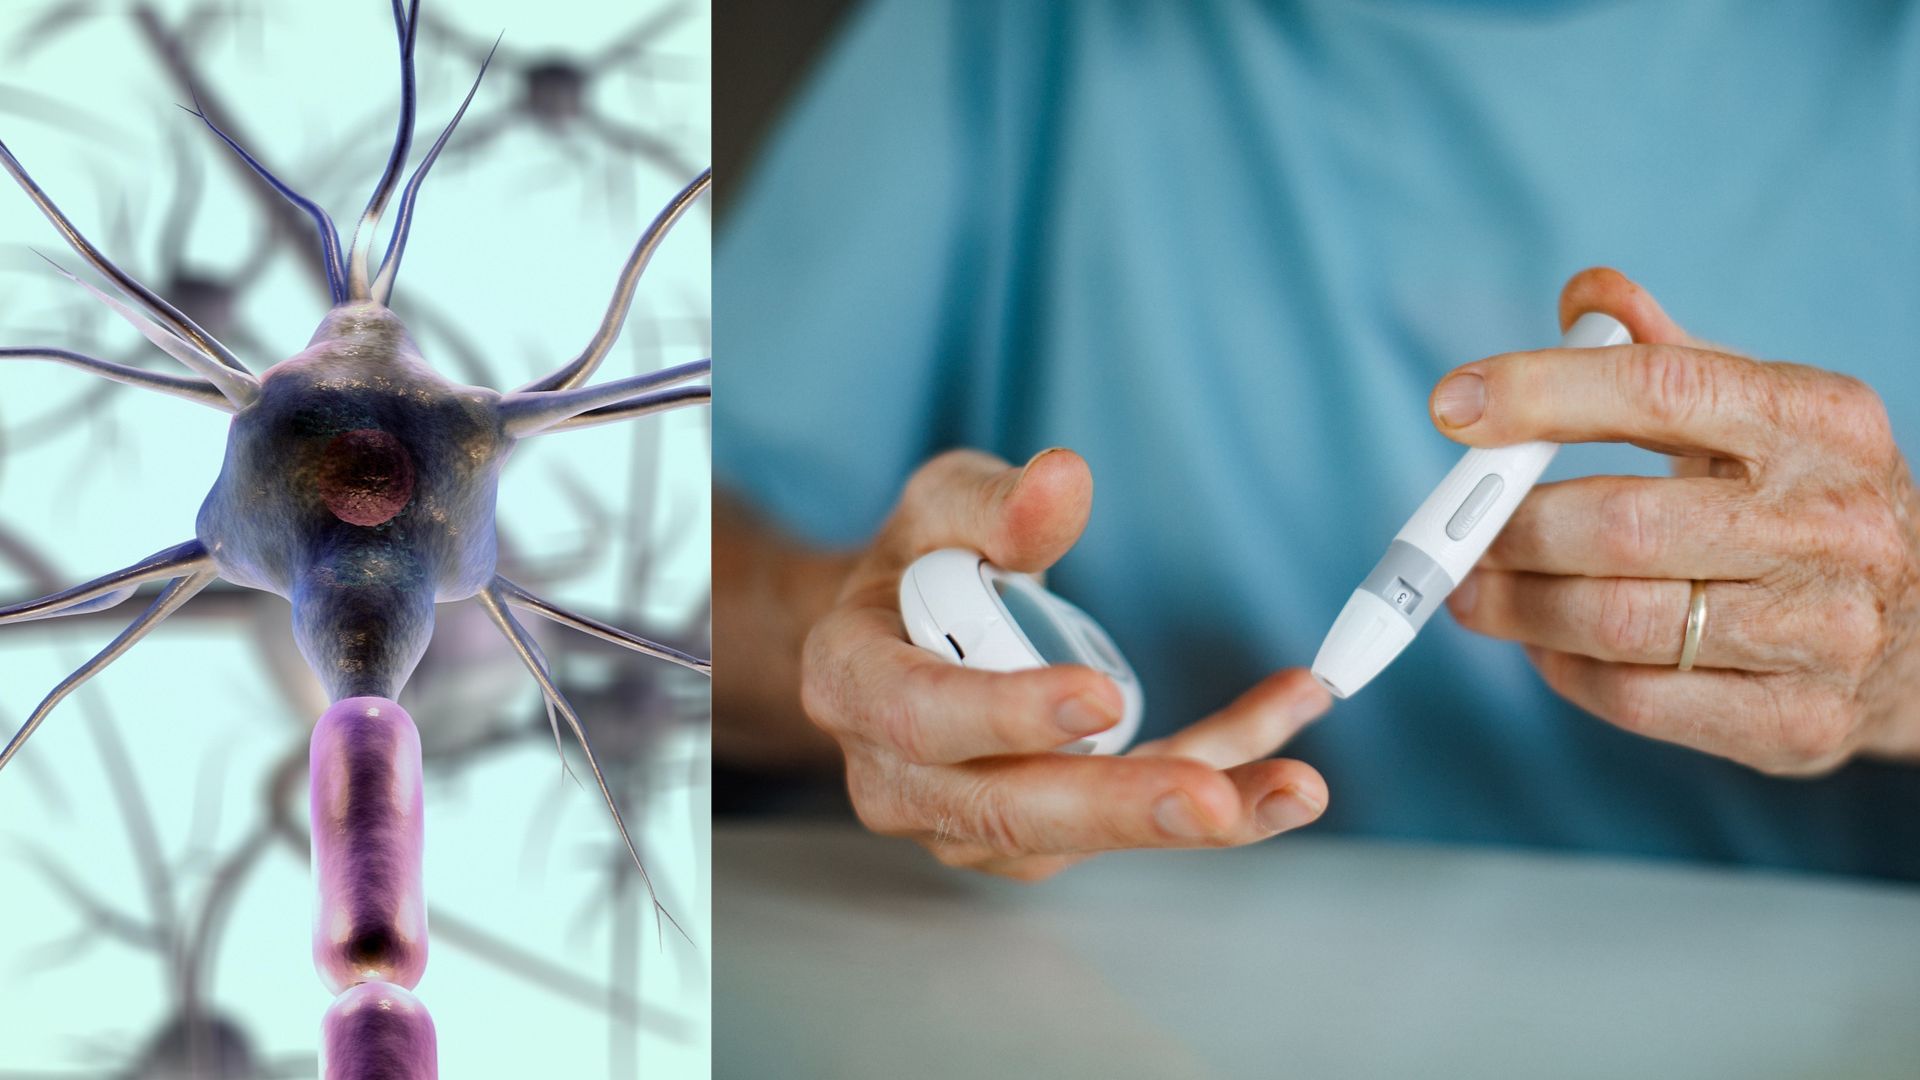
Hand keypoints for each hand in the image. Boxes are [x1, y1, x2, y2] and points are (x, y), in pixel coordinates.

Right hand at [800, 447, 1331, 879]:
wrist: (901, 638)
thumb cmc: (918, 567)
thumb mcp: (942, 506)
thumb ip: (994, 501)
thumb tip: (1064, 479)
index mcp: (851, 682)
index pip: (920, 714)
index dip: (1005, 714)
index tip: (1098, 697)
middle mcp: (898, 775)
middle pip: (1005, 810)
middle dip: (1118, 810)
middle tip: (1214, 802)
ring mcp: (963, 820)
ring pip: (1079, 836)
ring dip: (1193, 811)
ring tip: (1293, 787)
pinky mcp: (1033, 838)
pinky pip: (1126, 816)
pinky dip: (1214, 773)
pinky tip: (1284, 727)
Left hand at [1434, 267, 1919, 774]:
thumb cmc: (1802, 502)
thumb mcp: (1763, 411)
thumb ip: (1666, 354)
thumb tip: (1585, 298)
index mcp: (1817, 420)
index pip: (1662, 386)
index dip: (1541, 393)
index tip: (1453, 404)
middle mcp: (1830, 521)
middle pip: (1621, 524)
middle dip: (1511, 530)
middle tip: (1457, 535)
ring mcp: (1822, 628)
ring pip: (1616, 621)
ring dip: (1519, 606)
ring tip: (1476, 592)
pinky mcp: (1797, 719)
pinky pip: (1637, 698)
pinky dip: (1563, 671)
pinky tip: (1545, 645)